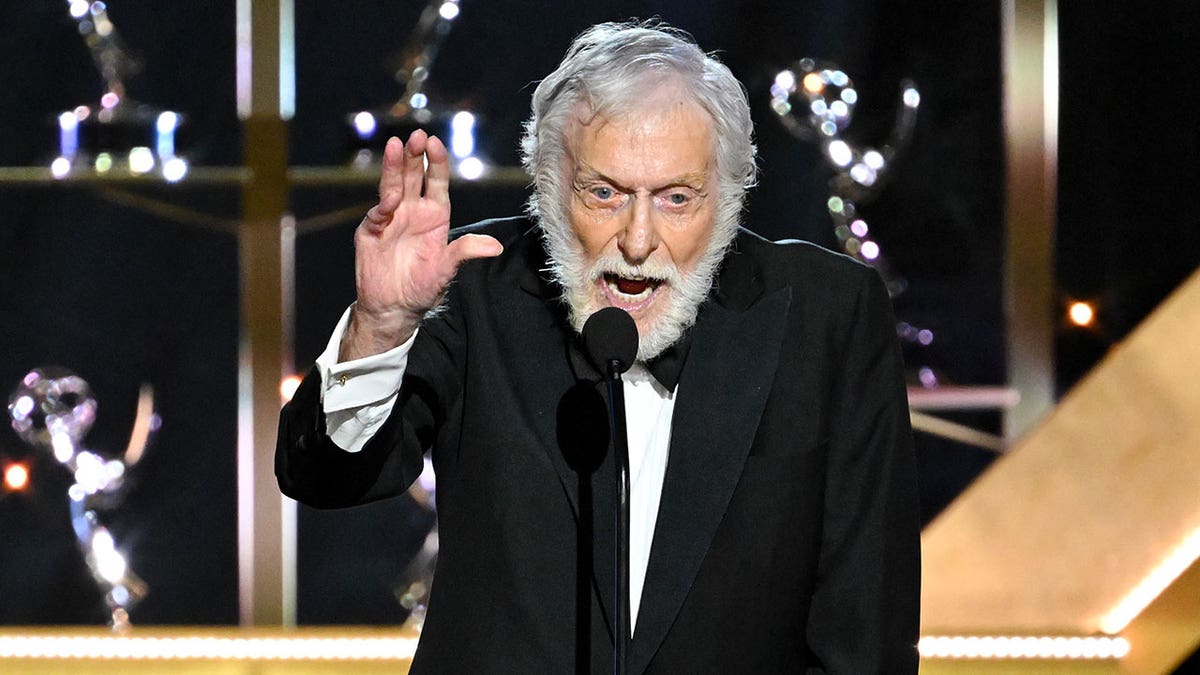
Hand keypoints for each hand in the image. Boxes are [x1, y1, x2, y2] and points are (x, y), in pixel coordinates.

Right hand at [341, 130, 502, 360]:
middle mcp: (413, 211)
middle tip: (416, 137)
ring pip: (393, 186)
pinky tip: (390, 200)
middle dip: (414, 156)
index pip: (436, 181)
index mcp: (435, 215)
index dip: (436, 163)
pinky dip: (383, 206)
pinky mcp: (372, 230)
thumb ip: (465, 252)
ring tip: (395, 146)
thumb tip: (495, 247)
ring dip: (394, 167)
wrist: (395, 307)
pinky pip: (378, 213)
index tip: (435, 144)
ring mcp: (391, 218)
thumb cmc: (423, 287)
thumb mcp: (447, 269)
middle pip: (413, 176)